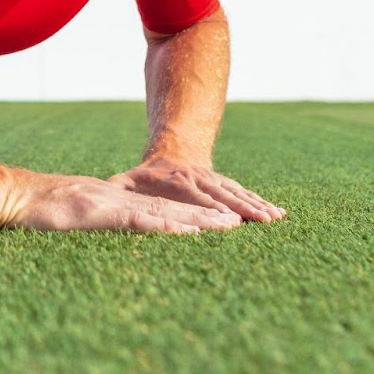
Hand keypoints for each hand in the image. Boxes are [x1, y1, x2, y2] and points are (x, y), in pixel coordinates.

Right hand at [0, 170, 243, 233]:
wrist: (7, 195)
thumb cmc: (30, 210)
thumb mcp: (68, 215)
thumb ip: (89, 220)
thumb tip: (102, 229)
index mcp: (109, 201)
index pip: (154, 209)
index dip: (187, 215)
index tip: (215, 222)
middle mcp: (114, 199)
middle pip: (166, 208)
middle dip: (203, 216)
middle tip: (236, 224)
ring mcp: (106, 204)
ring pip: (160, 212)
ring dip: (195, 220)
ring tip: (226, 227)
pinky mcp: (95, 213)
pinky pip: (136, 221)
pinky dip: (165, 227)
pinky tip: (187, 232)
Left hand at [107, 159, 286, 223]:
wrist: (172, 150)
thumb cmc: (144, 176)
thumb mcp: (126, 181)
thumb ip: (116, 190)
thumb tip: (94, 201)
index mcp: (175, 181)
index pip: (193, 197)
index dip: (208, 208)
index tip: (225, 220)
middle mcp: (198, 180)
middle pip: (221, 195)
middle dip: (240, 209)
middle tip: (260, 222)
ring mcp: (214, 181)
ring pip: (237, 192)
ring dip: (255, 205)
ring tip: (275, 218)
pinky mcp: (226, 184)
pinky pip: (245, 193)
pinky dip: (261, 202)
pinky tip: (279, 213)